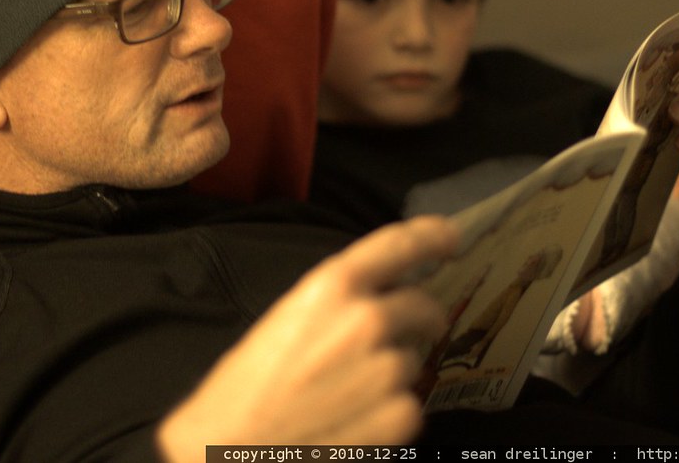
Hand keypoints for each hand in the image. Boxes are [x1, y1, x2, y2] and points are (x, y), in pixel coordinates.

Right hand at [157, 216, 459, 461]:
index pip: (401, 244)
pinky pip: (412, 402)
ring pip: (415, 357)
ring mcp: (388, 369)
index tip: (450, 239)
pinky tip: (352, 419)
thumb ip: (340, 299)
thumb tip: (382, 294)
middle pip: (425, 304)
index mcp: (333, 285)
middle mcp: (368, 319)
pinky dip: (390, 410)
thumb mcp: (289, 317)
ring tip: (348, 389)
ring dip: (394, 369)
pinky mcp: (400, 416)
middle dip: (418, 318)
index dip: (434, 236)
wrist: (228, 448)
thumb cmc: (246, 385)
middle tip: (392, 337)